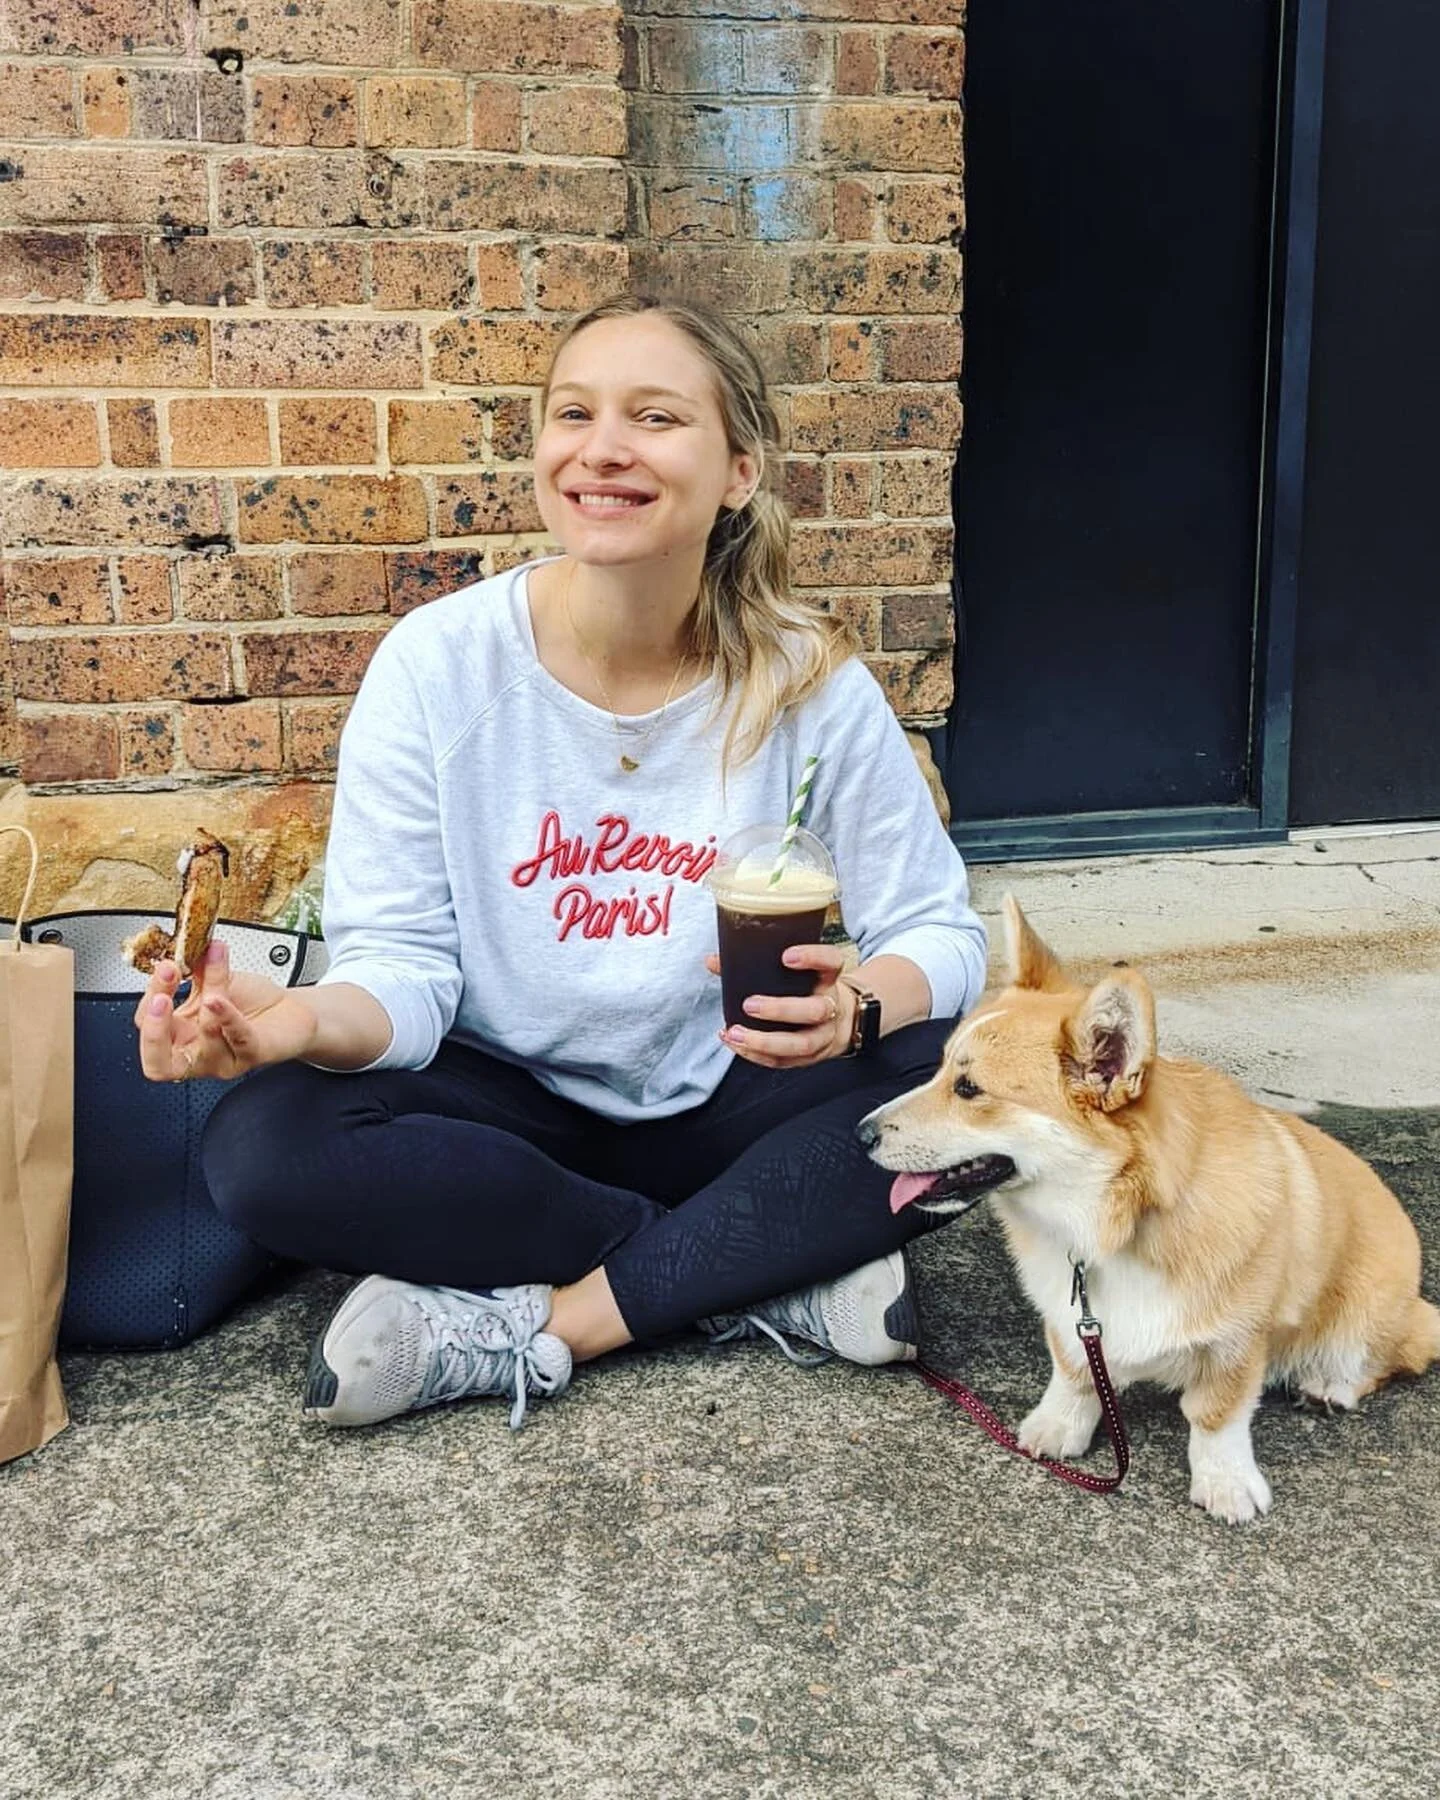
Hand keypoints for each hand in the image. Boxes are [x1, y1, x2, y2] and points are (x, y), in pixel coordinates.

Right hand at [133, 938, 319, 1083]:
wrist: (290, 1011)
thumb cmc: (249, 1002)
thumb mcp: (213, 981)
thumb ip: (193, 968)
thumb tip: (181, 945)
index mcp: (179, 1033)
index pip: (147, 1025)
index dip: (149, 999)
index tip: (164, 968)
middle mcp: (196, 1052)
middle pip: (157, 1064)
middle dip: (153, 1031)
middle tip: (160, 1000)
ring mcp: (224, 1058)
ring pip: (205, 1036)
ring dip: (208, 994)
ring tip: (212, 967)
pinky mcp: (251, 1054)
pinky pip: (237, 1038)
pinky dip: (227, 1016)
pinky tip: (219, 999)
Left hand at [704, 942, 854, 1069]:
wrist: (840, 1021)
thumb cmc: (806, 990)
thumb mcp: (795, 973)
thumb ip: (756, 963)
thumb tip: (712, 961)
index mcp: (828, 978)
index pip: (831, 962)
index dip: (812, 958)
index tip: (786, 957)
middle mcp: (830, 1007)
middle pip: (815, 1010)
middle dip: (781, 1009)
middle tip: (749, 1005)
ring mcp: (823, 1035)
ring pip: (801, 1044)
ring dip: (764, 1041)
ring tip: (735, 1032)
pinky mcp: (809, 1057)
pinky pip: (784, 1061)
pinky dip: (755, 1054)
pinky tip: (734, 1042)